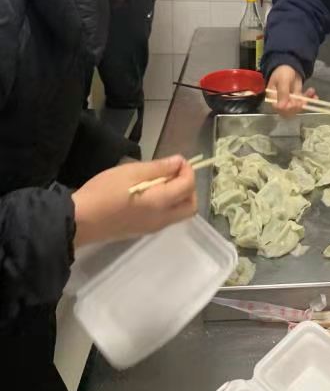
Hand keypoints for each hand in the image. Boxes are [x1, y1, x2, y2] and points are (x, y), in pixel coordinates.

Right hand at [73, 156, 196, 247]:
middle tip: (173, 172)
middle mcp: (162, 219)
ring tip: (159, 180)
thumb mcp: (131, 172)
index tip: (176, 160)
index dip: (187, 170)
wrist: (79, 221)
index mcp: (161, 203)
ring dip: (178, 196)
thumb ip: (159, 168)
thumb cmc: (104, 192)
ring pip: (179, 213)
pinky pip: (165, 218)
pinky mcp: (142, 231)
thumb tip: (179, 162)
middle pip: (190, 206)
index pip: (188, 186)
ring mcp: (152, 228)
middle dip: (188, 187)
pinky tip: (149, 192)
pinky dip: (167, 204)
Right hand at [266, 65, 316, 116]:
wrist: (290, 66)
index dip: (287, 108)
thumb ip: (283, 92)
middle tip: (303, 100)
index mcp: (273, 97)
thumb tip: (281, 107)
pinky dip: (309, 99)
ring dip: (305, 101)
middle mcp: (280, 101)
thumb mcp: (283, 80)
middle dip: (297, 106)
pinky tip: (314, 96)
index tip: (295, 103)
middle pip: (288, 110)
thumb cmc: (283, 71)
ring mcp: (289, 100)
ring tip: (311, 91)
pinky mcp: (297, 98)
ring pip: (297, 107)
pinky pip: (303, 102)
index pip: (279, 108)